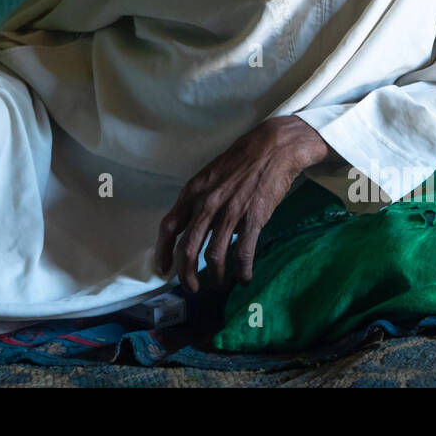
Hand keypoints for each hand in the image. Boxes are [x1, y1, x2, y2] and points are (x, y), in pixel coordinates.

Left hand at [153, 115, 330, 290]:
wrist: (273, 147)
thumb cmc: (241, 161)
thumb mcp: (210, 176)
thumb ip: (201, 202)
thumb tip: (198, 229)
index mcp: (193, 192)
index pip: (169, 226)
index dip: (163, 251)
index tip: (163, 269)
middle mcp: (206, 204)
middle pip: (188, 248)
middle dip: (187, 274)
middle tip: (191, 288)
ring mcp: (229, 212)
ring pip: (214, 256)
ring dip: (216, 277)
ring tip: (220, 284)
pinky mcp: (253, 219)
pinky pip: (243, 254)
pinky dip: (242, 271)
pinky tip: (244, 278)